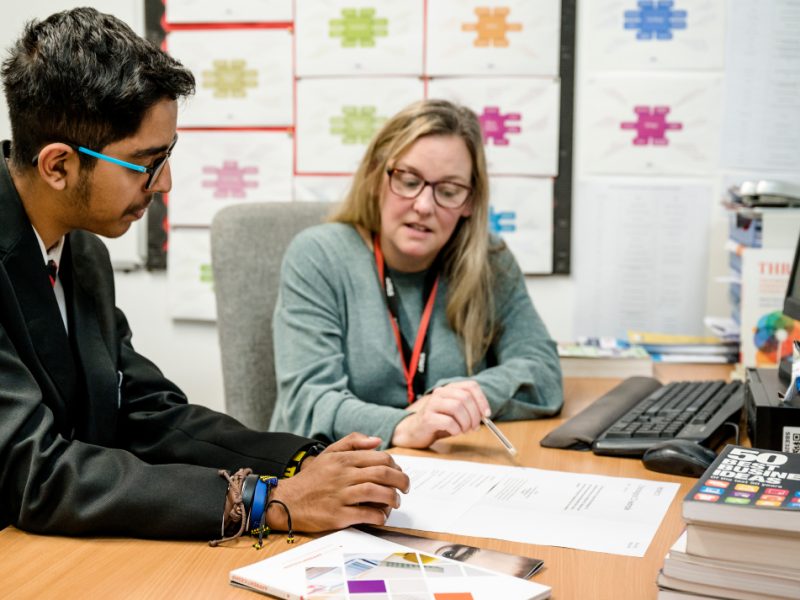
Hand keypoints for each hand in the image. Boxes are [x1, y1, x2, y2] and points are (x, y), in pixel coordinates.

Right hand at [267, 433, 409, 531]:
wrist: (287, 501)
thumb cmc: (311, 478)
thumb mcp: (329, 453)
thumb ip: (353, 442)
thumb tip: (377, 441)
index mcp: (343, 460)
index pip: (380, 458)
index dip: (396, 466)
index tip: (399, 473)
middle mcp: (343, 475)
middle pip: (383, 474)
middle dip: (401, 481)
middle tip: (405, 488)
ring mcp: (341, 496)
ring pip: (377, 493)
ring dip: (392, 498)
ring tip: (395, 502)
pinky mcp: (338, 515)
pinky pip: (366, 514)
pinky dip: (379, 516)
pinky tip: (381, 516)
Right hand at [391, 380, 490, 448]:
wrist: (414, 431)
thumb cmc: (438, 422)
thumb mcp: (455, 412)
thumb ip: (468, 409)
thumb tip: (484, 415)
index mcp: (449, 389)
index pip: (471, 386)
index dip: (482, 400)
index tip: (486, 415)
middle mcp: (440, 393)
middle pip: (465, 397)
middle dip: (474, 415)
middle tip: (474, 427)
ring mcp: (432, 404)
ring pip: (457, 407)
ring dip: (466, 422)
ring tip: (464, 430)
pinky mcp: (427, 418)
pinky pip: (448, 421)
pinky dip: (456, 429)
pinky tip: (454, 432)